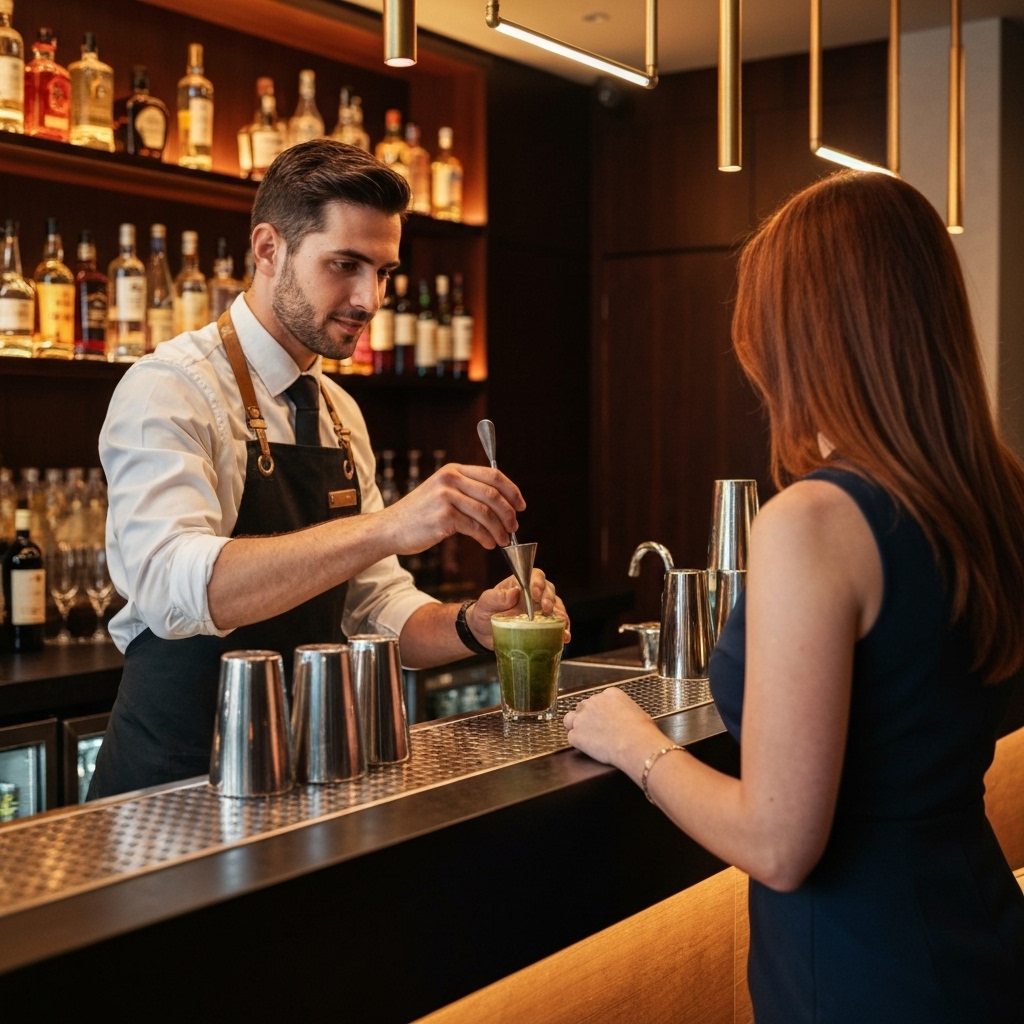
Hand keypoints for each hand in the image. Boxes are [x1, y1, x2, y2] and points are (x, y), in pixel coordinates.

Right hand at [380, 464, 524, 553]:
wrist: (390, 529)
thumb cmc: (419, 515)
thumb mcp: (441, 492)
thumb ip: (466, 491)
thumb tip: (501, 502)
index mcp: (453, 470)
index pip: (493, 475)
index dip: (512, 491)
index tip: (521, 506)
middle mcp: (450, 479)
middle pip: (493, 494)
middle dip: (509, 513)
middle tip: (514, 527)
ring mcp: (446, 497)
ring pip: (487, 513)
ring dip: (500, 529)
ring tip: (503, 540)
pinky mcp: (443, 517)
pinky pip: (475, 528)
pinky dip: (486, 537)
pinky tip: (489, 544)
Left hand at [465, 568, 571, 649]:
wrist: (483, 632)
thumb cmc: (484, 612)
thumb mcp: (485, 603)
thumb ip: (496, 597)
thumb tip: (513, 592)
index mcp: (520, 584)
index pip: (535, 576)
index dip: (537, 582)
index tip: (534, 593)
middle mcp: (534, 595)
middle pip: (549, 590)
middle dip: (550, 599)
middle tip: (546, 609)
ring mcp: (540, 610)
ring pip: (557, 607)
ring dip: (561, 615)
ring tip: (561, 625)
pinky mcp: (543, 625)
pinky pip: (557, 625)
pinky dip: (562, 630)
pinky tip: (565, 636)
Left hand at [563, 687, 663, 779]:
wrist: (635, 743)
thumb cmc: (642, 730)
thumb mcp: (637, 712)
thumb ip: (625, 710)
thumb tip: (627, 717)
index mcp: (609, 694)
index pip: (598, 699)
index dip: (600, 711)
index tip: (604, 720)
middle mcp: (593, 702)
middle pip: (582, 707)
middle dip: (587, 717)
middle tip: (596, 730)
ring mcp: (582, 718)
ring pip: (570, 719)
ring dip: (575, 726)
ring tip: (586, 737)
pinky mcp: (576, 734)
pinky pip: (571, 737)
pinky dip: (577, 743)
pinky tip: (588, 748)